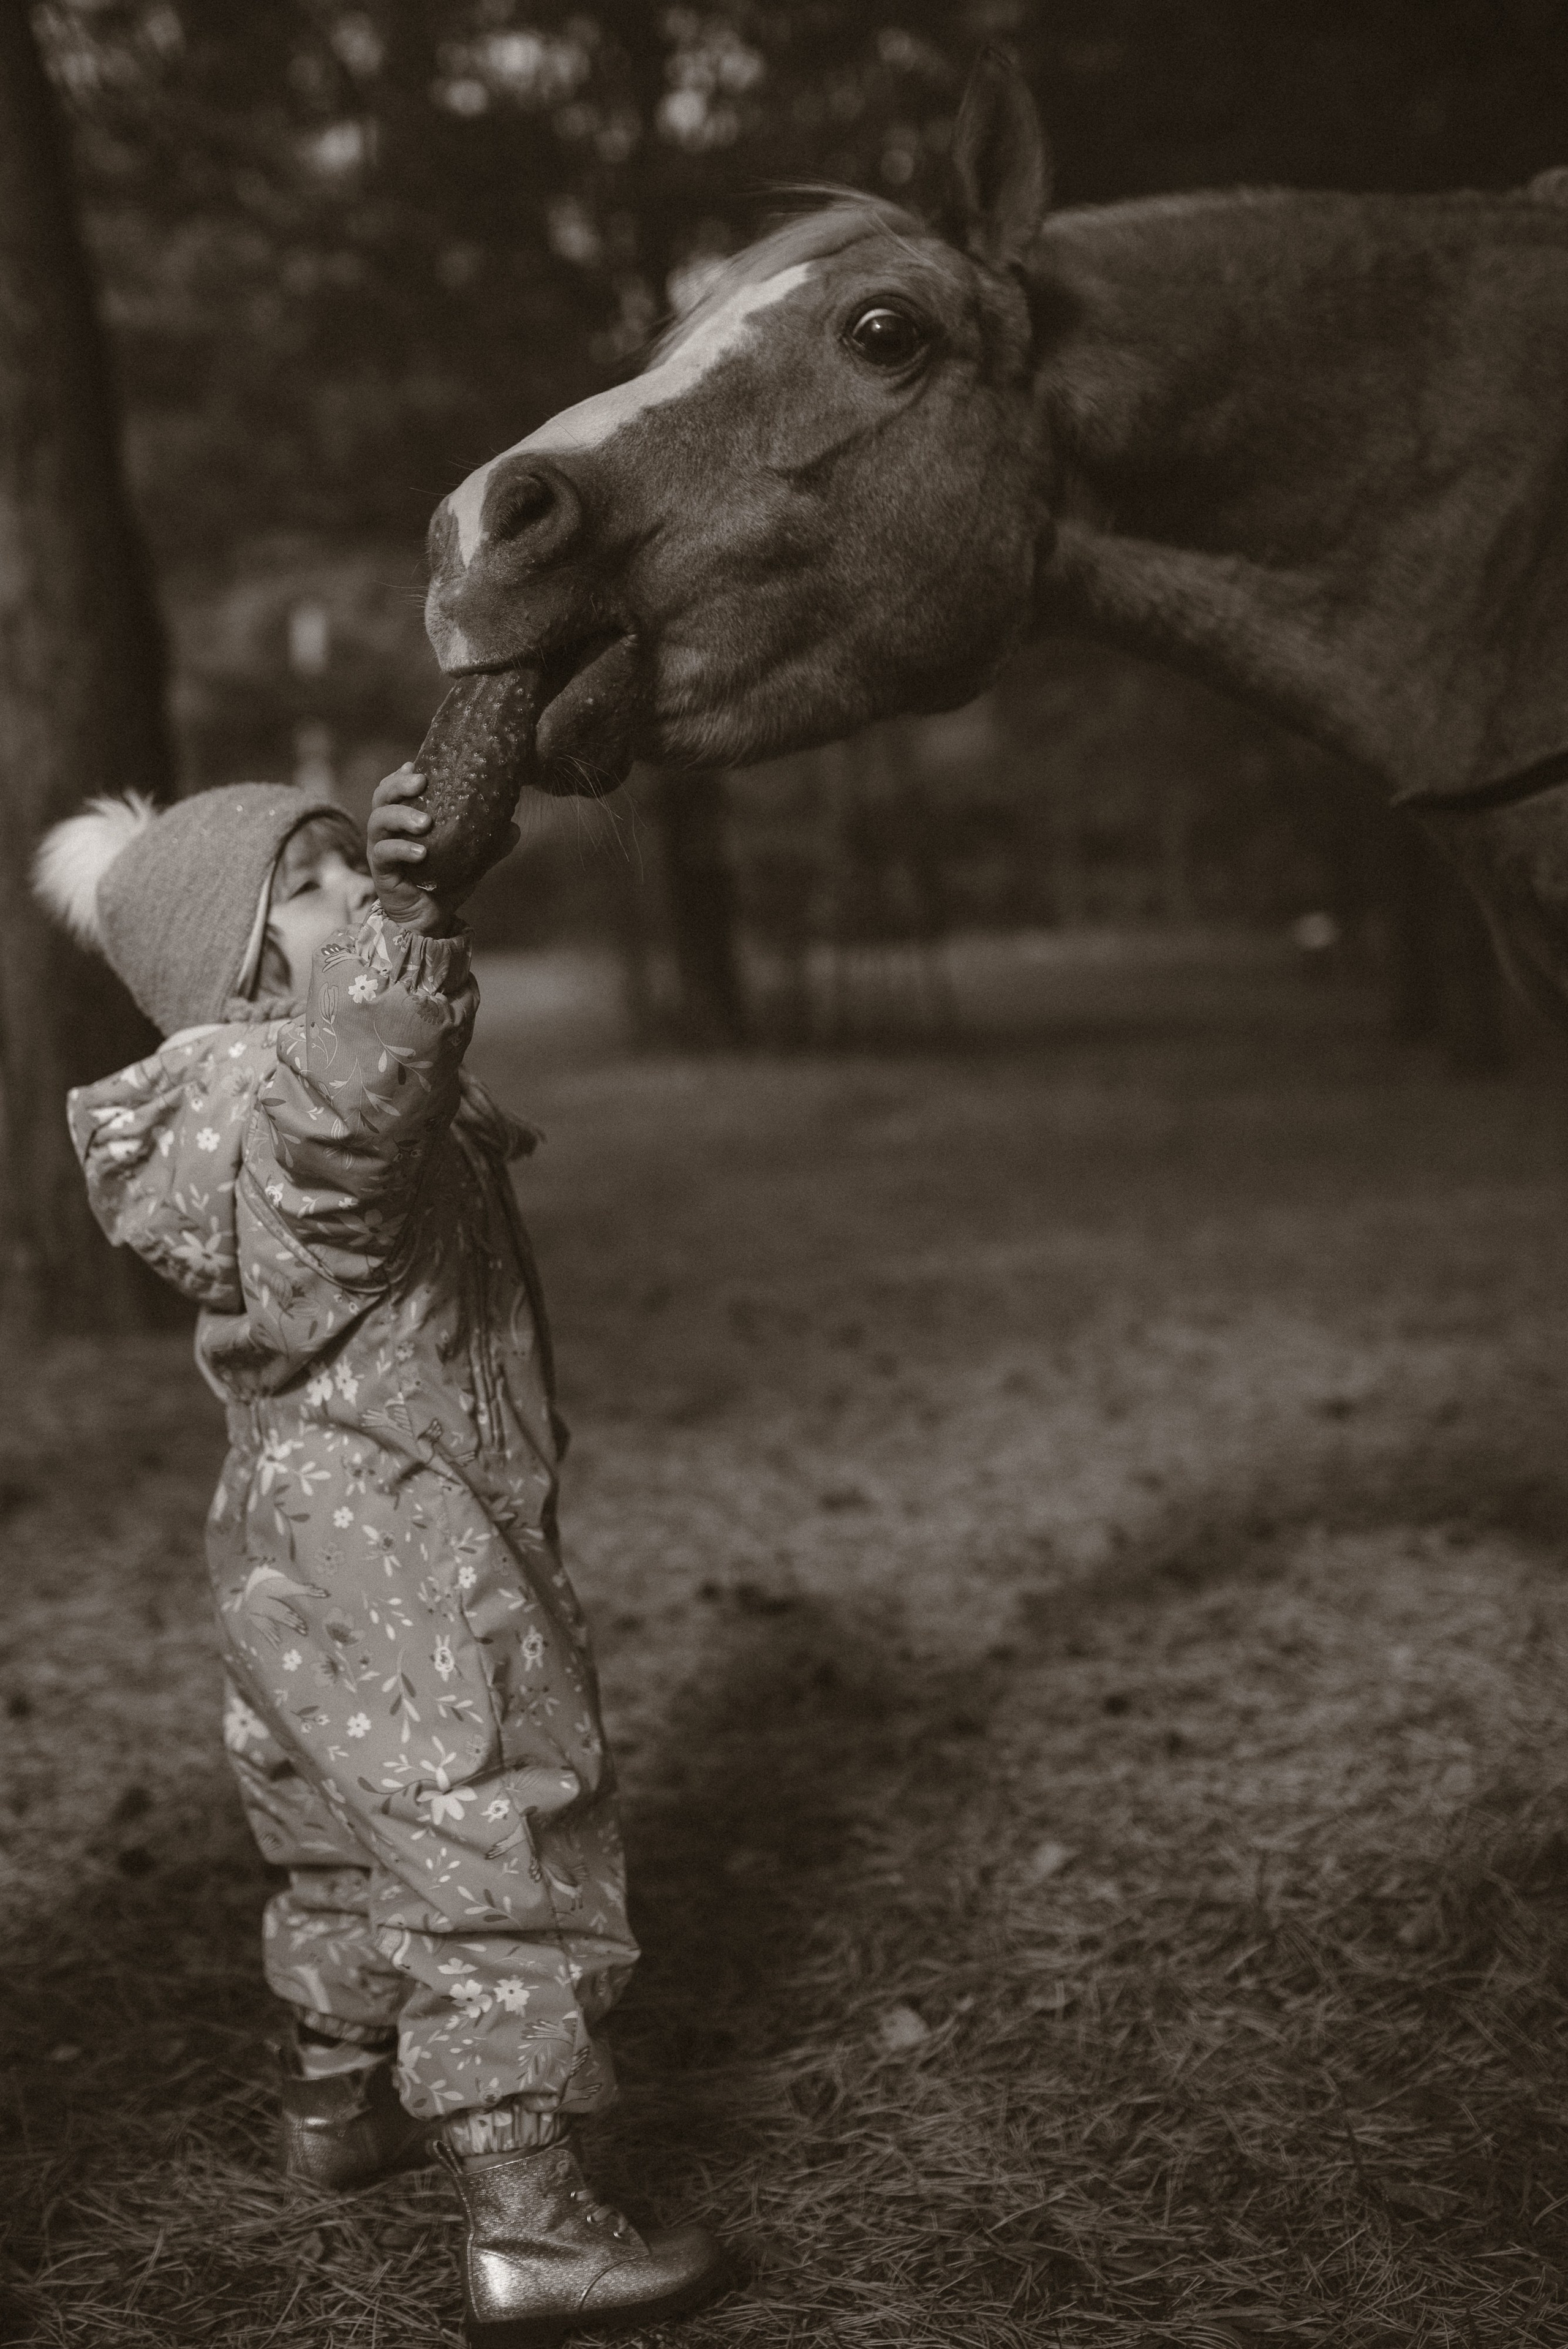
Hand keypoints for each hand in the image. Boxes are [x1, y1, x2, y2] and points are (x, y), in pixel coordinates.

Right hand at [366, 763, 521, 933]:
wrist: (430, 919)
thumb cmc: (444, 883)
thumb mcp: (470, 860)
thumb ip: (489, 843)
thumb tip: (515, 826)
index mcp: (404, 820)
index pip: (395, 789)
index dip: (401, 774)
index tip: (416, 764)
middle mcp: (387, 830)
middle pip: (382, 797)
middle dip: (398, 785)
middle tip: (420, 782)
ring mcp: (380, 849)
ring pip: (379, 821)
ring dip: (401, 816)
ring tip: (425, 822)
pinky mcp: (381, 871)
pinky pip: (384, 853)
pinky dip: (401, 849)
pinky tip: (421, 852)